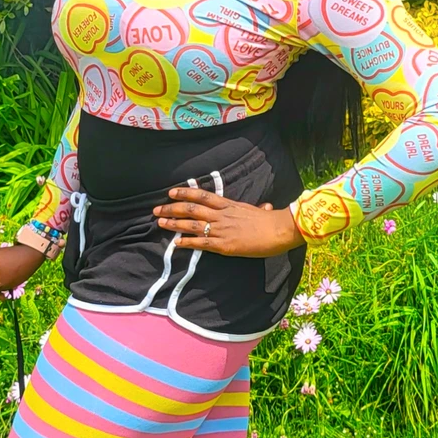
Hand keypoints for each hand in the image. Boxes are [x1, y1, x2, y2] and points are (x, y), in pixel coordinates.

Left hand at [152, 188, 305, 257]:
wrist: (279, 230)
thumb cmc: (273, 221)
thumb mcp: (262, 211)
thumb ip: (259, 209)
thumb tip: (266, 206)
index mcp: (229, 205)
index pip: (202, 196)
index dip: (184, 193)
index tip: (171, 193)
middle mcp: (222, 215)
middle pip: (191, 209)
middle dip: (172, 208)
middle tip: (157, 210)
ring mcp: (221, 229)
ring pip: (192, 224)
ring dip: (174, 224)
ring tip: (160, 223)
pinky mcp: (224, 245)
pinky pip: (201, 243)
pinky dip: (187, 243)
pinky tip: (176, 243)